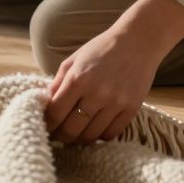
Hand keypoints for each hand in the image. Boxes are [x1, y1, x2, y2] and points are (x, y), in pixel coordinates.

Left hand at [45, 0, 183, 142]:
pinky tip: (94, 130)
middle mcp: (96, 93)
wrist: (138, 42)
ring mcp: (115, 102)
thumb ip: (57, 83)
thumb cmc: (101, 50)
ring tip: (74, 136)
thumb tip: (44, 105)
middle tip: (57, 137)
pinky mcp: (131, 108)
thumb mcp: (72, 61)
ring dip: (79, 140)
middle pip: (71, 129)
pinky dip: (99, 136)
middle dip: (60, 137)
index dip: (47, 125)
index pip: (55, 113)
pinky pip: (111, 133)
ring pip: (91, 135)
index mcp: (77, 79)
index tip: (45, 128)